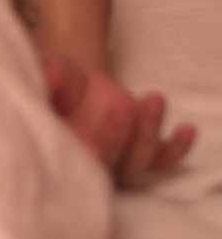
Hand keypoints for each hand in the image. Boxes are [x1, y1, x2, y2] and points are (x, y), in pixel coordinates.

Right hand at [43, 51, 196, 187]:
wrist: (75, 86)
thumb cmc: (61, 83)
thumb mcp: (52, 72)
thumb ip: (51, 75)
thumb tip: (50, 75)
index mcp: (64, 151)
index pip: (78, 158)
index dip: (95, 139)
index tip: (107, 110)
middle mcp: (90, 166)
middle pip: (108, 163)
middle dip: (117, 135)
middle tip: (122, 105)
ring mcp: (117, 164)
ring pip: (136, 163)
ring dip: (147, 134)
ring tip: (154, 99)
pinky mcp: (139, 157)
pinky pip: (159, 161)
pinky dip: (175, 149)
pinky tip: (187, 130)